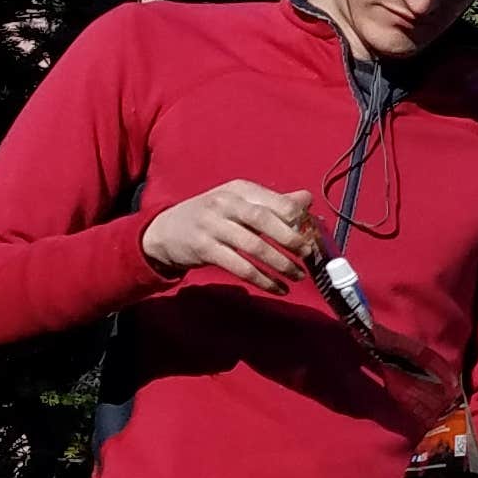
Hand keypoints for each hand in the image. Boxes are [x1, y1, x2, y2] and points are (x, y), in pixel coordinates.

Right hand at [143, 179, 317, 289]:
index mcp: (239, 189)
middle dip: (291, 239)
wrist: (165, 231)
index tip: (312, 234)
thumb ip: (273, 202)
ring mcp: (212, 226)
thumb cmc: (212, 216)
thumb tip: (308, 199)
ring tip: (297, 276)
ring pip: (254, 246)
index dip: (297, 218)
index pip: (275, 201)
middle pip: (264, 221)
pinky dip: (262, 280)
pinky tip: (278, 288)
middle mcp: (225, 203)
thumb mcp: (239, 202)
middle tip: (308, 255)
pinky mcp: (204, 248)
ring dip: (280, 264)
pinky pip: (240, 266)